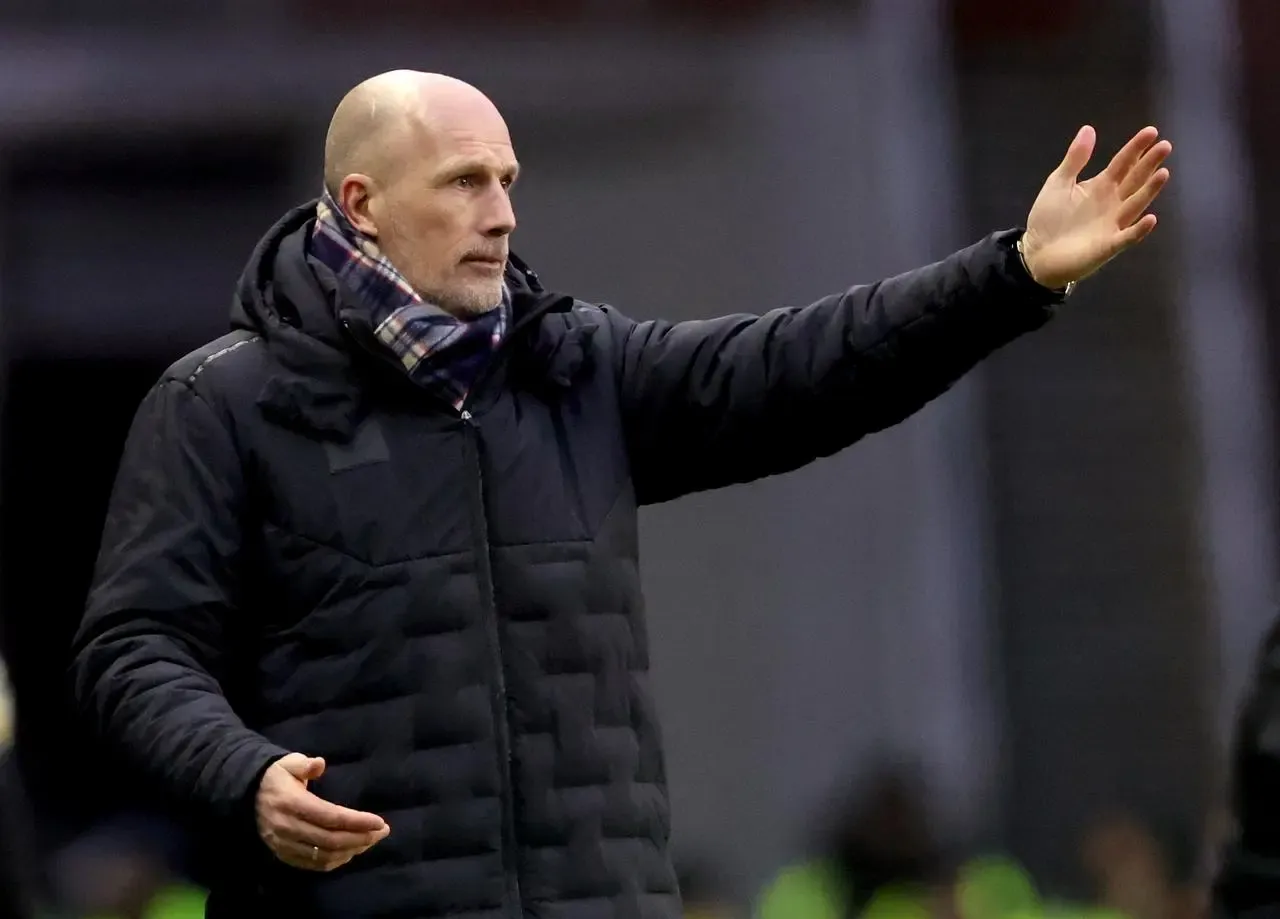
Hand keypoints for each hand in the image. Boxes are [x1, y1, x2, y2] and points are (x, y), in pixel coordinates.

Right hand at [256, 753, 388, 871]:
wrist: (247, 795)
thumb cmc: (276, 777)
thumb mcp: (288, 763)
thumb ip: (304, 764)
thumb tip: (319, 764)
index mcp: (291, 803)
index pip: (330, 817)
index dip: (356, 821)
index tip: (379, 822)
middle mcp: (287, 827)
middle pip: (330, 840)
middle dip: (360, 838)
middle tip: (382, 832)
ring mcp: (284, 844)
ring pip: (323, 856)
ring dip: (351, 851)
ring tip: (370, 841)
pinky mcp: (283, 854)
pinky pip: (312, 864)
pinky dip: (335, 861)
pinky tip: (351, 852)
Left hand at [1020, 125, 1171, 288]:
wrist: (1037, 253)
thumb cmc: (1048, 218)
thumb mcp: (1058, 183)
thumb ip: (1075, 159)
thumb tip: (1089, 129)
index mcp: (1100, 186)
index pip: (1123, 163)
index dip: (1136, 148)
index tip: (1151, 131)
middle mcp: (1112, 203)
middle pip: (1134, 180)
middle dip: (1149, 164)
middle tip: (1164, 146)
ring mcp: (1113, 224)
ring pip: (1135, 204)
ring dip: (1149, 191)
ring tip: (1163, 173)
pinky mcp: (1108, 246)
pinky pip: (1127, 237)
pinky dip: (1139, 230)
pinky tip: (1151, 219)